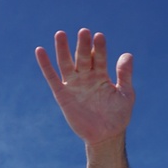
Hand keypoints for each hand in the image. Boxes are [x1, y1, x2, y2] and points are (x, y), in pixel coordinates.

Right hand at [36, 29, 134, 144]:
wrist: (106, 136)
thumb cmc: (118, 115)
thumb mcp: (126, 94)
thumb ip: (125, 75)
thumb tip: (127, 54)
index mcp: (101, 75)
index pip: (99, 57)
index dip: (99, 48)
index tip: (99, 36)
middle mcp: (86, 77)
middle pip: (82, 57)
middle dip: (83, 45)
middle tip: (84, 32)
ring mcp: (73, 84)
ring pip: (66, 63)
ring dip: (63, 49)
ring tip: (61, 34)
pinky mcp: (62, 94)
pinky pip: (52, 77)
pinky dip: (45, 65)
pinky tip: (40, 50)